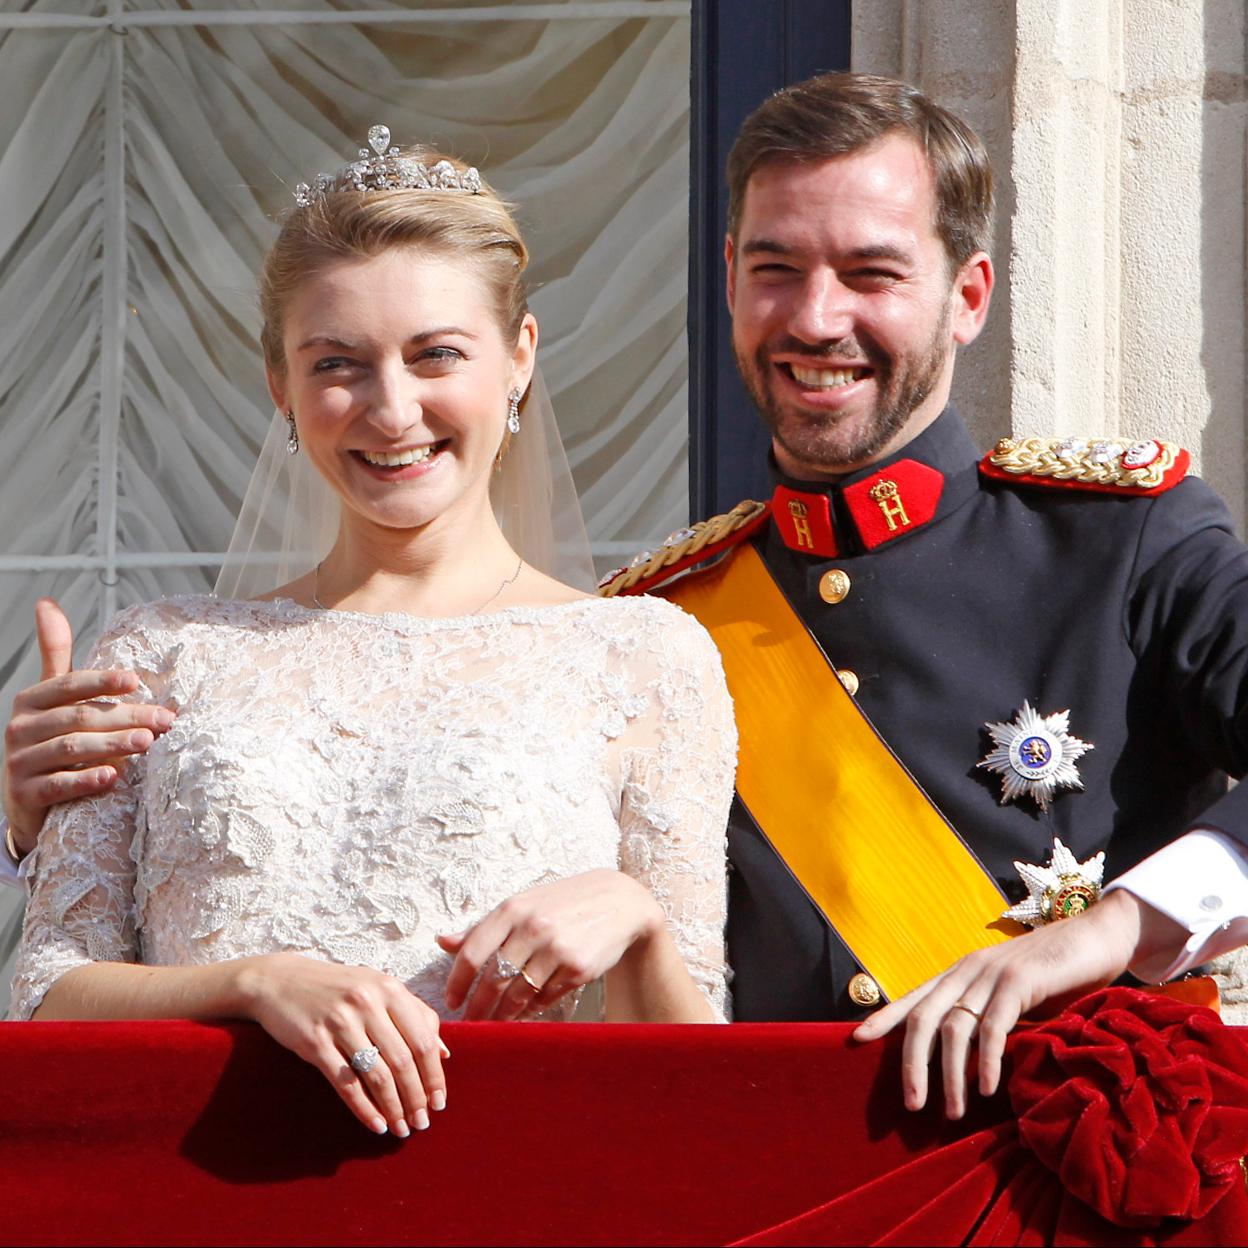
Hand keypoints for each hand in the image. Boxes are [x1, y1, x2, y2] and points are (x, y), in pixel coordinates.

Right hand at [3, 598, 174, 855]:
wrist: (28, 799)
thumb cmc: (52, 738)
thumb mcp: (51, 697)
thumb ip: (55, 655)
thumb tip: (47, 602)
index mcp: (31, 700)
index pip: (69, 685)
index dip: (101, 681)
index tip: (135, 681)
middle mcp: (21, 728)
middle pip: (80, 717)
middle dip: (125, 717)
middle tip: (165, 720)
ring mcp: (20, 762)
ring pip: (72, 748)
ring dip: (112, 745)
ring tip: (147, 743)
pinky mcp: (25, 794)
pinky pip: (58, 786)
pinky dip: (85, 780)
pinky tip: (112, 778)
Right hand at [235, 952, 449, 1136]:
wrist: (281, 981)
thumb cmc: (339, 988)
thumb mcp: (379, 989)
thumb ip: (414, 1014)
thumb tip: (444, 1053)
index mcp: (389, 988)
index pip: (422, 1039)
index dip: (434, 1075)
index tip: (439, 1102)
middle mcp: (368, 1002)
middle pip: (403, 1060)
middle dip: (416, 1097)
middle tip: (422, 1122)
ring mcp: (340, 1022)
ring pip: (377, 1074)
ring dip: (393, 1107)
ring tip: (402, 1128)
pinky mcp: (314, 1042)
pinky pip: (346, 1083)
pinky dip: (364, 1108)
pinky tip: (376, 1124)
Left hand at [438, 868, 663, 1019]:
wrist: (618, 902)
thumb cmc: (561, 903)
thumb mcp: (522, 904)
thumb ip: (483, 927)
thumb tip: (442, 942)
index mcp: (512, 909)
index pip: (472, 952)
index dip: (457, 983)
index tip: (450, 1002)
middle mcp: (533, 928)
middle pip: (493, 980)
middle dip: (477, 1008)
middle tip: (469, 1024)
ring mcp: (557, 949)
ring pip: (518, 995)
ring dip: (502, 1015)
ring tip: (493, 1023)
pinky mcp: (578, 969)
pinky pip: (545, 998)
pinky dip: (531, 1010)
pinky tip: (524, 1013)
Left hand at [852, 890, 1188, 1119]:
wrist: (1097, 936)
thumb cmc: (1055, 973)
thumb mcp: (1011, 995)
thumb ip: (987, 1015)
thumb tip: (966, 1060)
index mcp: (960, 974)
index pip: (913, 998)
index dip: (884, 1018)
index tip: (857, 1040)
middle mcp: (967, 971)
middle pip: (923, 1019)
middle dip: (912, 1065)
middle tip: (912, 1106)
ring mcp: (990, 974)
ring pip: (953, 1028)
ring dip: (951, 1076)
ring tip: (952, 1113)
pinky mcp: (1019, 981)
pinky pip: (993, 1025)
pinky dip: (985, 1059)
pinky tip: (986, 1089)